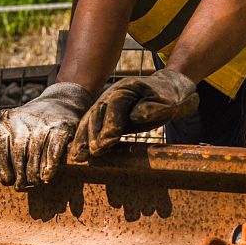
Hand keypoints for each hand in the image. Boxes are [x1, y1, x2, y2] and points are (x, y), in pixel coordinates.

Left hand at [0, 82, 94, 188]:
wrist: (61, 101)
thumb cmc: (31, 117)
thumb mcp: (9, 119)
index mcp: (7, 122)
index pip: (1, 148)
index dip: (3, 167)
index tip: (7, 181)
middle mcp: (24, 122)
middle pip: (18, 153)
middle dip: (20, 173)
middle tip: (22, 186)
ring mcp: (44, 125)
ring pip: (36, 153)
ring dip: (34, 173)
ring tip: (34, 183)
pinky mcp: (62, 127)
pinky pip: (54, 149)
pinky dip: (50, 165)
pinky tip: (47, 176)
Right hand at [70, 69, 198, 159]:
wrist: (167, 91)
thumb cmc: (168, 97)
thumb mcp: (166, 101)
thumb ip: (152, 108)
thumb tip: (135, 116)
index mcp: (127, 88)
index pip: (115, 104)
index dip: (110, 123)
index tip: (108, 141)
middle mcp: (112, 95)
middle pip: (98, 112)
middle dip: (93, 133)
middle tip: (92, 152)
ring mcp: (107, 106)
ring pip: (90, 120)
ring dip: (83, 138)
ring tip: (78, 156)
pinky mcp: (106, 117)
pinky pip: (92, 128)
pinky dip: (84, 139)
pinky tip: (78, 154)